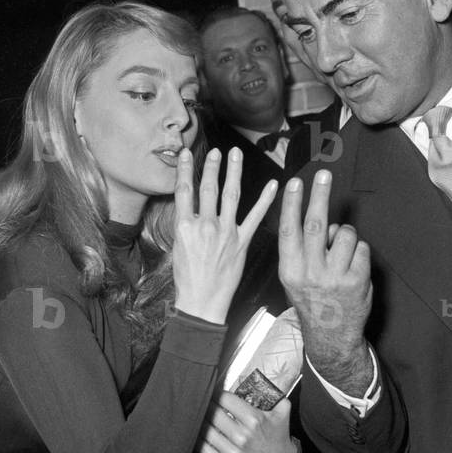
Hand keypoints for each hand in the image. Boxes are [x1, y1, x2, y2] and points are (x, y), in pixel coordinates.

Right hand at [173, 147, 276, 323]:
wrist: (202, 302)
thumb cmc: (187, 279)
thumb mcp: (177, 248)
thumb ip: (186, 225)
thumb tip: (190, 208)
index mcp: (185, 226)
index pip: (184, 190)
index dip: (185, 169)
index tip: (186, 153)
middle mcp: (205, 226)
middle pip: (208, 188)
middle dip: (212, 166)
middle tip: (216, 150)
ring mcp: (225, 233)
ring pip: (230, 195)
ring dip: (233, 172)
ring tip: (235, 155)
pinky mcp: (242, 242)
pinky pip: (255, 217)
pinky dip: (266, 200)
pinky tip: (273, 185)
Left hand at [196, 391, 298, 452]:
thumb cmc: (279, 435)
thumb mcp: (283, 411)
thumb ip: (275, 393)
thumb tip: (263, 378)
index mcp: (253, 419)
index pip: (225, 399)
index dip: (216, 392)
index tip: (212, 390)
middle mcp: (242, 436)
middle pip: (212, 413)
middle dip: (205, 404)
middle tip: (201, 400)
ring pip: (206, 431)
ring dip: (199, 421)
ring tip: (196, 414)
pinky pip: (205, 451)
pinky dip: (198, 440)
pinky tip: (196, 432)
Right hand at [278, 171, 373, 394]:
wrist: (331, 334)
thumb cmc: (312, 299)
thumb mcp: (295, 277)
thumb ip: (303, 249)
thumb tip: (323, 219)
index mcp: (290, 270)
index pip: (289, 230)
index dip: (291, 204)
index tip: (294, 182)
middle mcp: (310, 272)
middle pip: (316, 225)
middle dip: (320, 195)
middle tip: (324, 174)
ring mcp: (335, 277)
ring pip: (344, 234)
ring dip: (345, 235)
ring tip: (341, 252)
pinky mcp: (357, 280)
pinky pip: (361, 248)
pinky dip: (359, 251)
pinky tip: (353, 266)